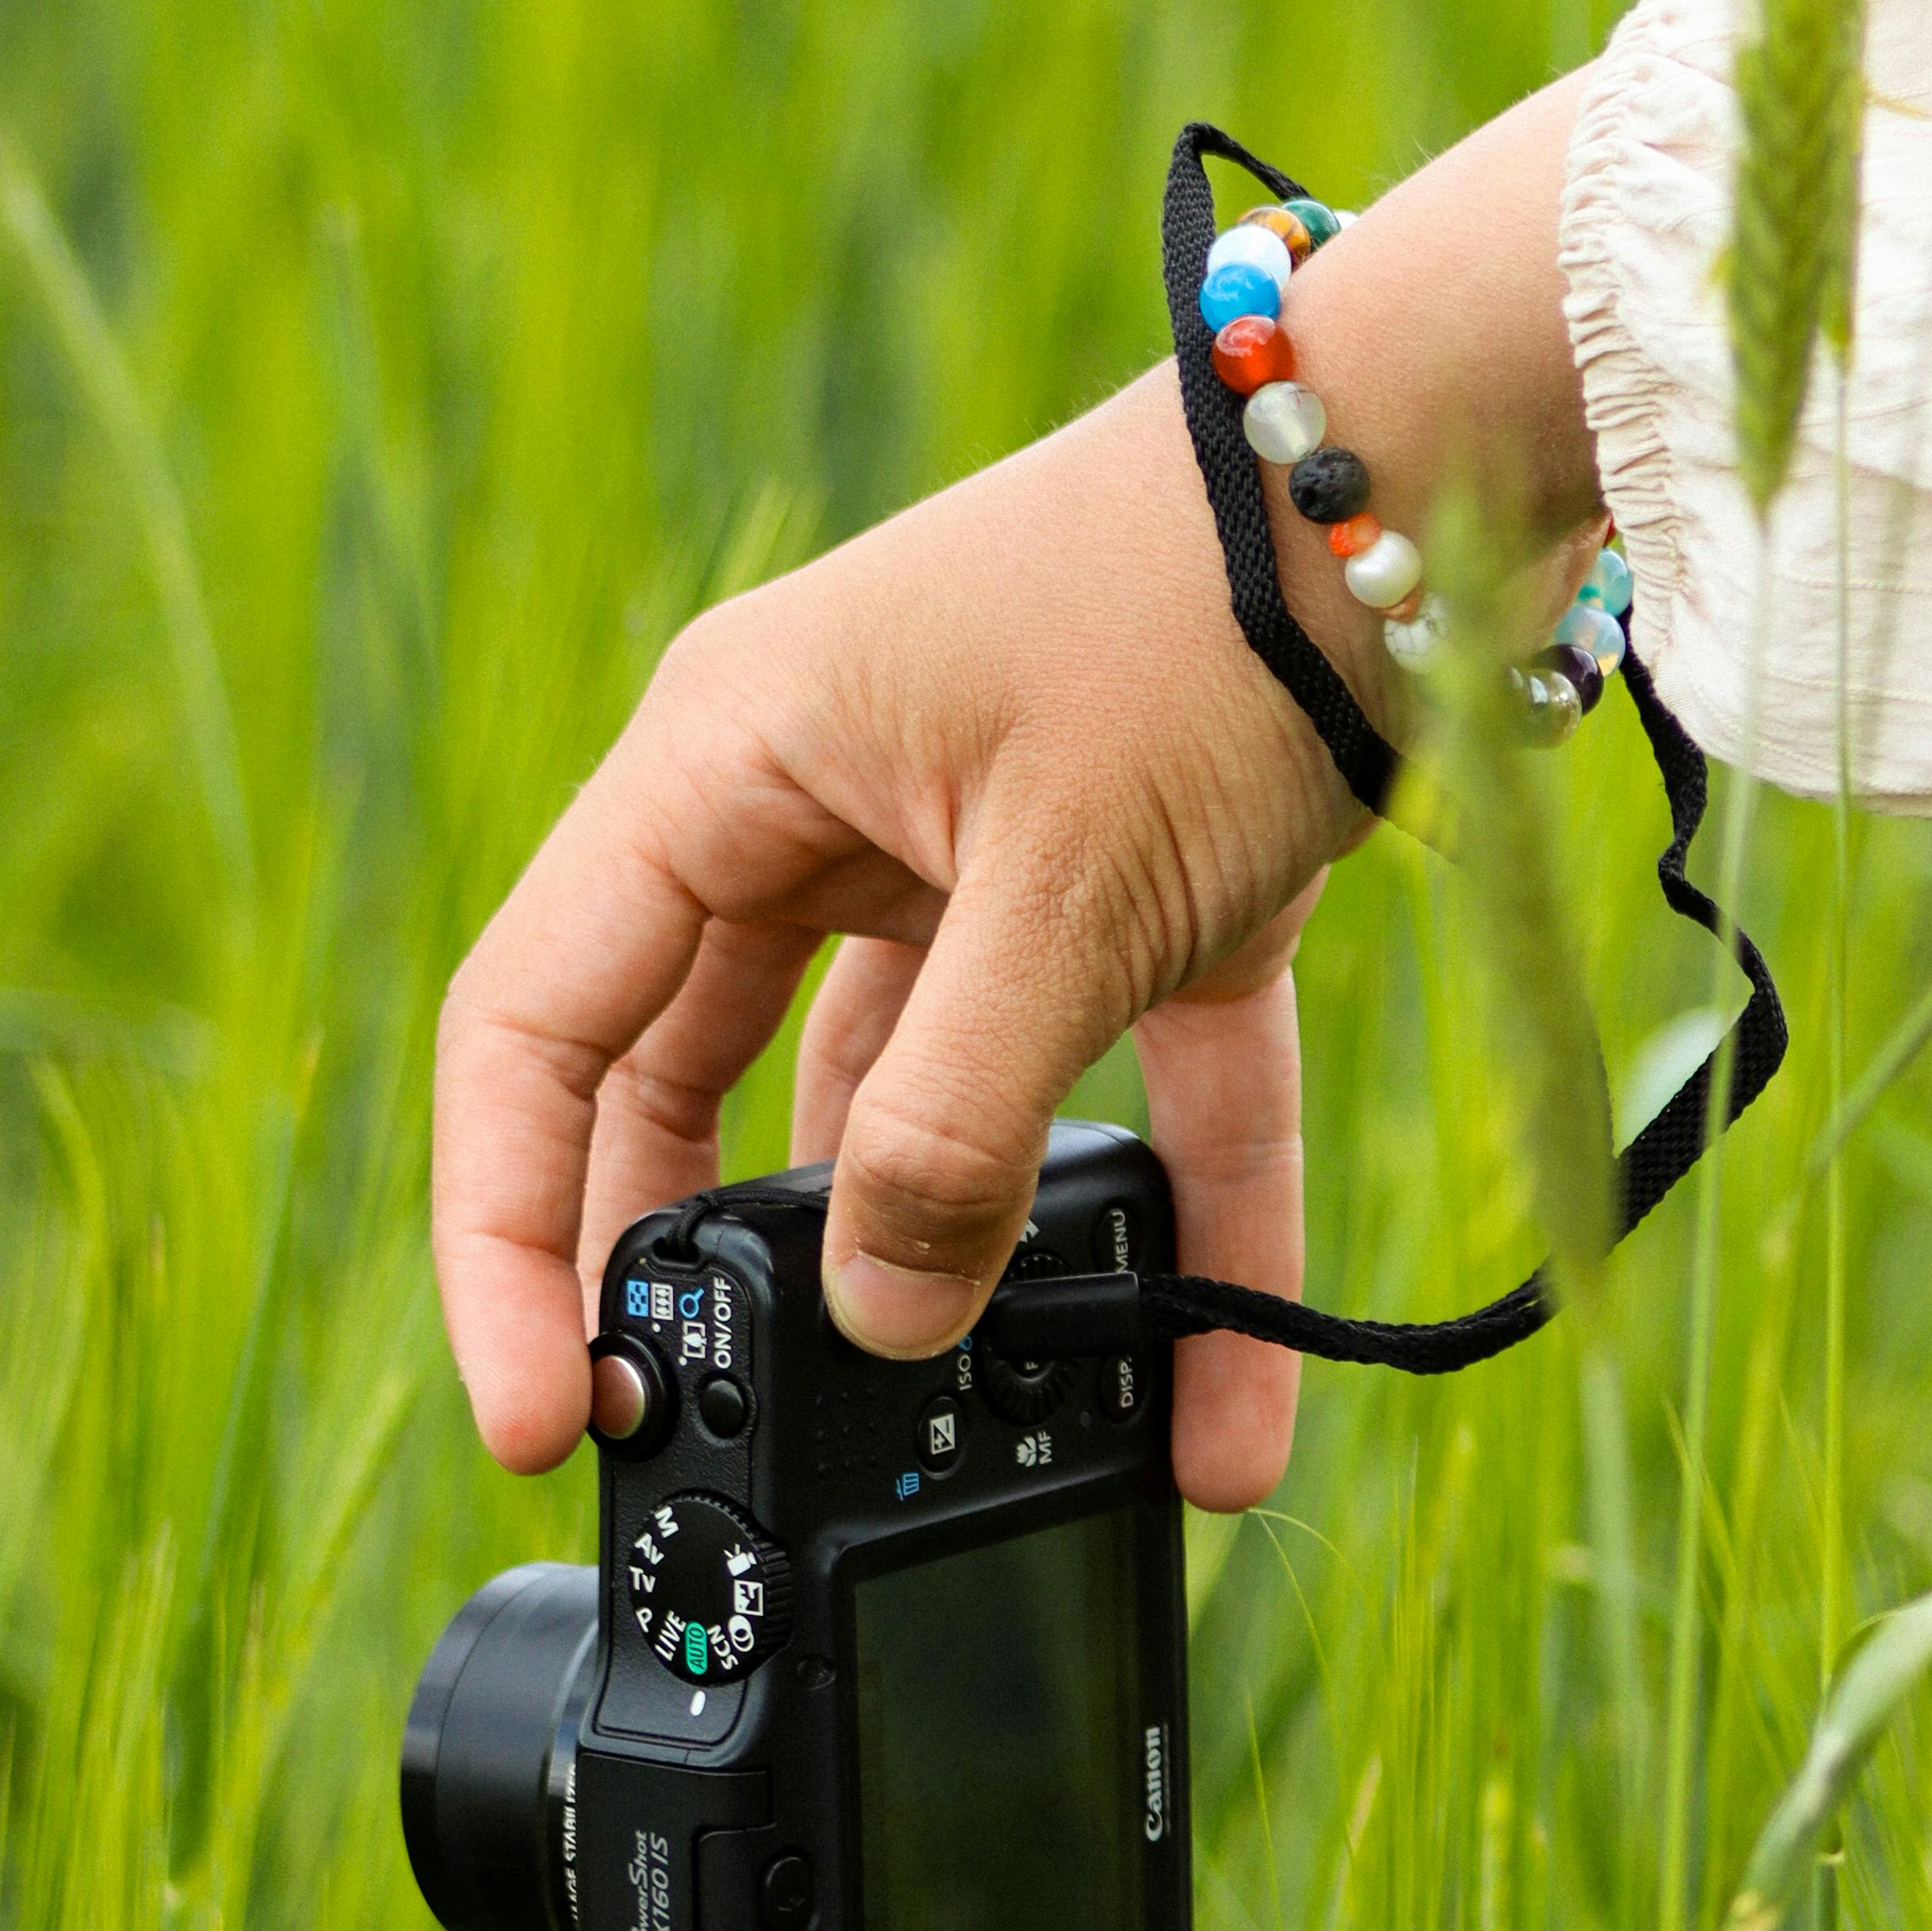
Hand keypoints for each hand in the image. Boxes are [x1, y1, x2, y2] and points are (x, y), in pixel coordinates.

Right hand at [430, 75, 1599, 1512]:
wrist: (1421, 470)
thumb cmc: (1200, 614)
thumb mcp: (1059, 895)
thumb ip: (951, 1127)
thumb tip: (881, 1323)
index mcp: (727, 773)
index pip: (537, 1034)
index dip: (510, 1237)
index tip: (549, 1410)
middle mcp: (818, 814)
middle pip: (691, 1089)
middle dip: (702, 1281)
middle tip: (708, 1449)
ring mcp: (971, 861)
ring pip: (901, 1116)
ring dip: (947, 1285)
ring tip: (961, 1460)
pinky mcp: (1129, 903)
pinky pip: (1121, 1109)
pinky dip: (1169, 1250)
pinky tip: (1218, 1423)